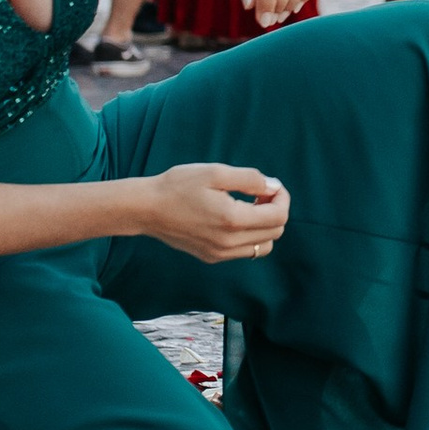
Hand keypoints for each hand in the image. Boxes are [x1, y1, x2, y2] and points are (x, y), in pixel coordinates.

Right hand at [142, 160, 289, 262]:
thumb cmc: (178, 185)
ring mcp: (220, 253)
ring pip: (263, 246)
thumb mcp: (215, 172)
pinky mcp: (211, 257)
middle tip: (260, 192)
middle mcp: (229, 243)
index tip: (270, 184)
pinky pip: (244, 251)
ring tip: (250, 206)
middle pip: (275, 233)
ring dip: (265, 226)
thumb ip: (250, 179)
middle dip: (275, 210)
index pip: (278, 216)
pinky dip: (250, 236)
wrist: (146, 209)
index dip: (282, 198)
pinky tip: (235, 217)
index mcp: (232, 220)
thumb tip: (273, 186)